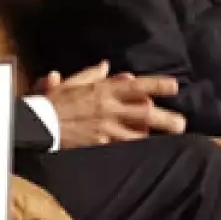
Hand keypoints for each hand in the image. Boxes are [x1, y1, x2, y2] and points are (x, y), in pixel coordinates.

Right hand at [35, 61, 183, 148]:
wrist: (38, 123)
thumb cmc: (54, 101)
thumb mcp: (73, 82)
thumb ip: (92, 74)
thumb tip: (107, 67)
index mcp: (103, 90)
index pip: (135, 86)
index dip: (156, 86)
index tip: (174, 86)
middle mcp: (108, 108)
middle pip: (143, 113)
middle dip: (165, 118)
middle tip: (182, 124)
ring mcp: (105, 128)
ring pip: (137, 133)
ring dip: (154, 136)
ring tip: (171, 142)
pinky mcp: (100, 144)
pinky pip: (122, 147)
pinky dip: (134, 147)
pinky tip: (146, 152)